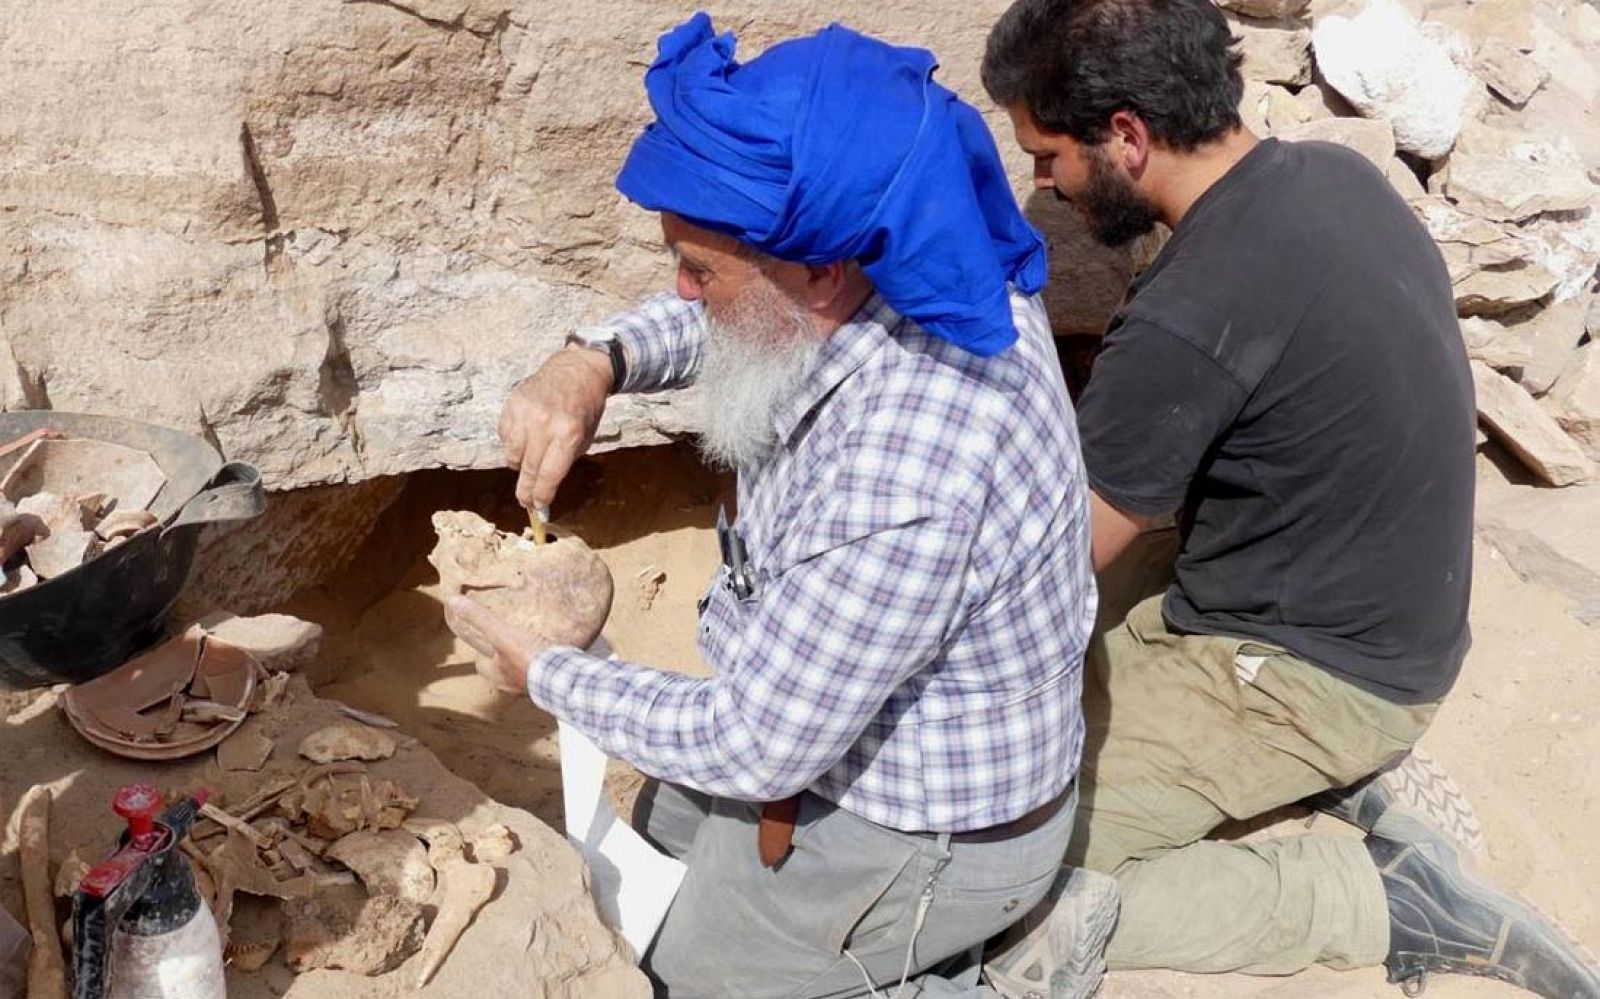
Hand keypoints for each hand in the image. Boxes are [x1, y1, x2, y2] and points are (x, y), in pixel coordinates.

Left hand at [444, 595, 551, 694]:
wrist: (563, 676)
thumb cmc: (527, 658)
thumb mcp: (500, 633)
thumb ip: (479, 618)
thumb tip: (453, 602)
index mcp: (496, 674)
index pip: (481, 663)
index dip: (481, 651)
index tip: (484, 639)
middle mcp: (511, 684)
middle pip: (501, 668)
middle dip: (503, 656)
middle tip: (508, 641)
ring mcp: (531, 684)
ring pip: (521, 671)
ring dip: (524, 661)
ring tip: (530, 645)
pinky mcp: (550, 682)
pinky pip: (541, 672)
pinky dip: (543, 663)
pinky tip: (550, 653)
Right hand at [500, 344, 613, 509]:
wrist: (576, 370)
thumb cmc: (585, 407)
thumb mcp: (586, 436)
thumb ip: (565, 460)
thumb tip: (545, 486)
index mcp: (568, 434)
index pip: (549, 475)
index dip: (542, 496)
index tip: (538, 508)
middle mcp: (544, 424)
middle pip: (528, 470)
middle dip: (526, 491)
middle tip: (525, 503)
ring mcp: (524, 413)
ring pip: (512, 455)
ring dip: (519, 465)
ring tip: (530, 460)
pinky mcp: (511, 405)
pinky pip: (505, 437)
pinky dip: (513, 444)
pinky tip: (526, 437)